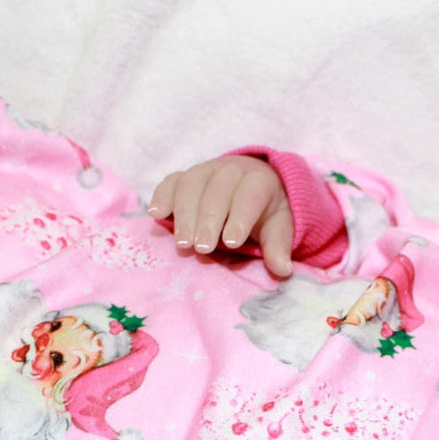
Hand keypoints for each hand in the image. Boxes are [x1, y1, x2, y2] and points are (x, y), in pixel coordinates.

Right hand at [148, 156, 294, 277]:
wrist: (252, 187)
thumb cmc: (266, 212)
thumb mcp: (279, 227)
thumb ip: (278, 245)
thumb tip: (282, 269)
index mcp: (259, 180)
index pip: (249, 194)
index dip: (240, 216)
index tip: (231, 242)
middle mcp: (231, 170)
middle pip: (217, 189)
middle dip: (208, 219)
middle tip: (201, 247)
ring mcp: (206, 170)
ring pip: (192, 183)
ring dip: (184, 213)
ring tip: (182, 242)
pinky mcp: (185, 177)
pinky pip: (171, 181)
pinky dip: (162, 195)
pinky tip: (156, 215)